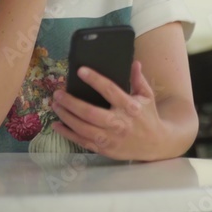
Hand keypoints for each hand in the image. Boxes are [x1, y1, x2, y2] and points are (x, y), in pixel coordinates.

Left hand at [50, 61, 165, 160]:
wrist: (155, 144)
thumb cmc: (148, 116)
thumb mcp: (147, 96)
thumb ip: (138, 79)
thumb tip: (134, 62)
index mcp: (130, 107)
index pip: (110, 90)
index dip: (95, 80)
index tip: (80, 71)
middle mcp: (119, 123)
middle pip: (90, 113)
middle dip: (71, 103)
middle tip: (58, 93)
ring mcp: (110, 138)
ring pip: (83, 128)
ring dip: (66, 117)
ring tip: (55, 105)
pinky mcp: (105, 149)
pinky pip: (82, 142)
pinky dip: (67, 134)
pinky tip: (57, 125)